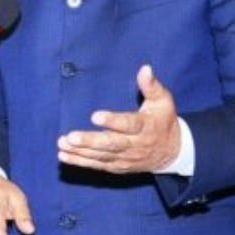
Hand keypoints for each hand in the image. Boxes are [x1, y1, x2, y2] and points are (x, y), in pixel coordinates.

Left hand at [57, 65, 180, 173]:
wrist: (172, 152)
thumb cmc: (163, 121)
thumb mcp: (163, 101)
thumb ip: (151, 86)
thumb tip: (145, 68)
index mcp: (145, 127)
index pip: (129, 124)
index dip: (112, 121)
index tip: (95, 116)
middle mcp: (135, 145)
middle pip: (111, 144)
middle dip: (90, 141)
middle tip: (71, 137)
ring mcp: (125, 158)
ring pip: (101, 156)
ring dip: (80, 152)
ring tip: (62, 144)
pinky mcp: (118, 166)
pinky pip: (98, 165)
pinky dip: (81, 162)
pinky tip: (64, 156)